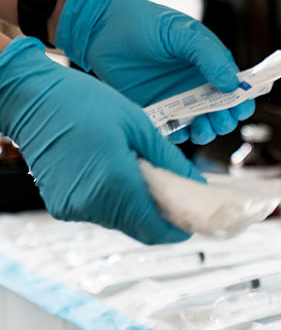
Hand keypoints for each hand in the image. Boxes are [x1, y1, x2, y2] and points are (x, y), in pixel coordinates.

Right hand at [0, 37, 202, 242]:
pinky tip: (119, 172)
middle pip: (140, 228)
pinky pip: (100, 212)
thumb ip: (169, 162)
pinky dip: (116, 200)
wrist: (33, 99)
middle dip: (163, 216)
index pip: (156, 230)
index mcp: (115, 183)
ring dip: (139, 207)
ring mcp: (73, 207)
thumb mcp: (139, 126)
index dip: (180, 229)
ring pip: (121, 221)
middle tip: (179, 194)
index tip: (196, 219)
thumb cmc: (84, 103)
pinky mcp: (61, 206)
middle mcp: (92, 204)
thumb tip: (195, 186)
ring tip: (147, 175)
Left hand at [55, 0, 254, 144]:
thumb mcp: (183, 33)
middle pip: (222, 109)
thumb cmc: (145, 22)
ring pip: (200, 123)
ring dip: (207, 130)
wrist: (101, 29)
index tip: (242, 107)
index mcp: (209, 63)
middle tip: (220, 119)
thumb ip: (209, 57)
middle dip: (226, 118)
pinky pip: (173, 129)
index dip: (243, 99)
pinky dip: (179, 134)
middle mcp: (196, 83)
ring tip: (202, 129)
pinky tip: (179, 131)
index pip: (235, 85)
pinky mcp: (155, 110)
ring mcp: (176, 98)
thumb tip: (232, 84)